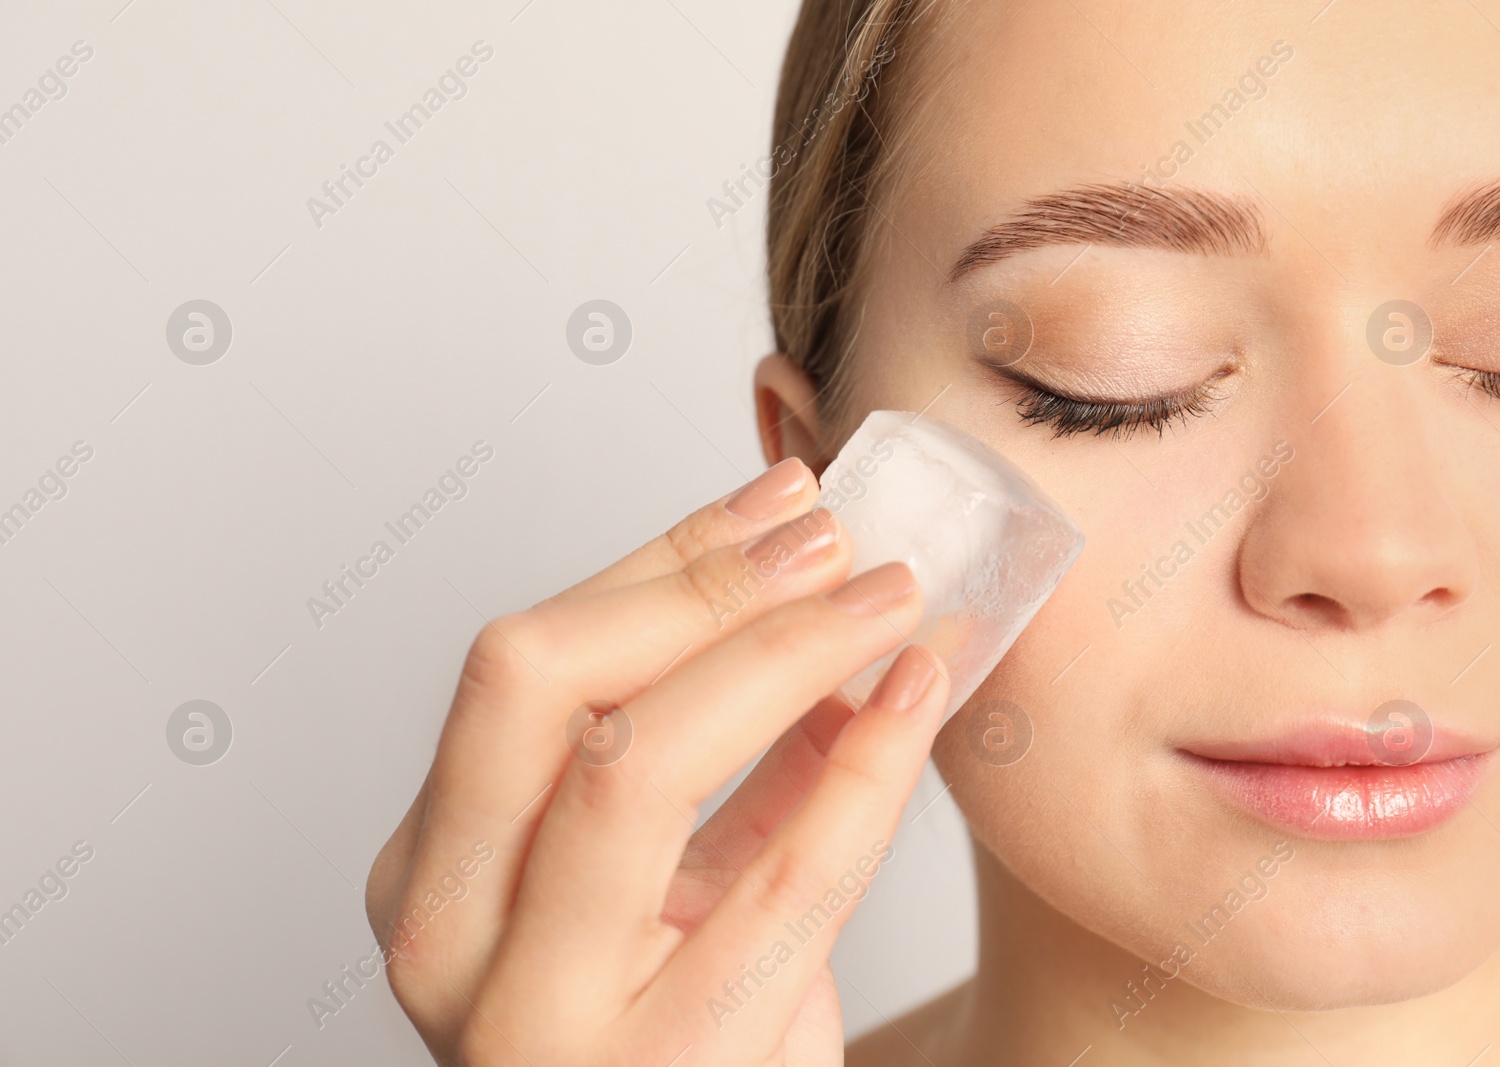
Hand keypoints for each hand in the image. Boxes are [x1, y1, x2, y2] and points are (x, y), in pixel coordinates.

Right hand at [366, 457, 950, 1065]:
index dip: (662, 563)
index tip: (778, 503)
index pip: (525, 665)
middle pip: (538, 683)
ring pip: (628, 766)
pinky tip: (914, 697)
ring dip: (778, 649)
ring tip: (886, 598)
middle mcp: (450, 935)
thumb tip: (821, 591)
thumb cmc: (693, 1036)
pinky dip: (861, 766)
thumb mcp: (681, 885)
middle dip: (697, 584)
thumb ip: (738, 753)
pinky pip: (776, 885)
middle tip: (828, 535)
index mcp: (437, 869)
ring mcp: (533, 1016)